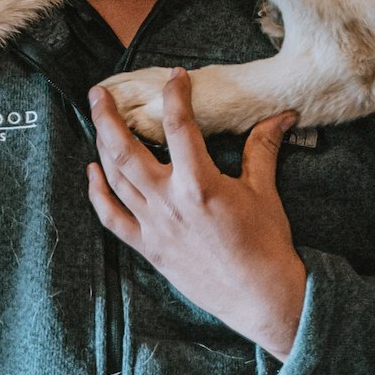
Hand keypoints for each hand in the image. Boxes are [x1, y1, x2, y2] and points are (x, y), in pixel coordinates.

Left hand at [87, 70, 306, 359]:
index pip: (179, 125)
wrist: (262, 298)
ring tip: (98, 123)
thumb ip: (263, 148)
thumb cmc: (267, 245)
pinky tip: (92, 172)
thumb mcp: (265, 191)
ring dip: (101, 147)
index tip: (175, 76)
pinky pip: (111, 218)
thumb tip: (282, 115)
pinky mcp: (149, 247)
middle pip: (125, 150)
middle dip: (106, 117)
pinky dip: (97, 193)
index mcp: (200, 184)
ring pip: (114, 179)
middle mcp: (169, 202)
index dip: (174, 95)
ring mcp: (154, 226)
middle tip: (98, 92)